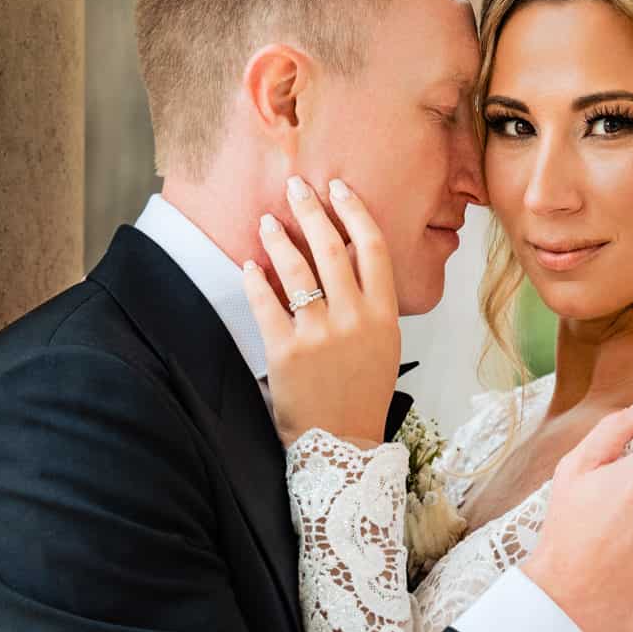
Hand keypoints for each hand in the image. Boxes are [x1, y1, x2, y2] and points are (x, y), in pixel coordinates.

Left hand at [238, 176, 400, 447]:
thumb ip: (371, 303)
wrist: (342, 444)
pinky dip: (255, 281)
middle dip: (311, 210)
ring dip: (279, 239)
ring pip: (296, 272)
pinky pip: (266, 305)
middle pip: (331, 249)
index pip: (372, 248)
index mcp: (384, 315)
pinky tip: (248, 267)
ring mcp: (320, 335)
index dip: (355, 212)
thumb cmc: (362, 393)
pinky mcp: (286, 352)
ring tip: (266, 222)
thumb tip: (351, 257)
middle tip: (295, 186)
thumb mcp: (383, 345)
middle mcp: (354, 319)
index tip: (338, 187)